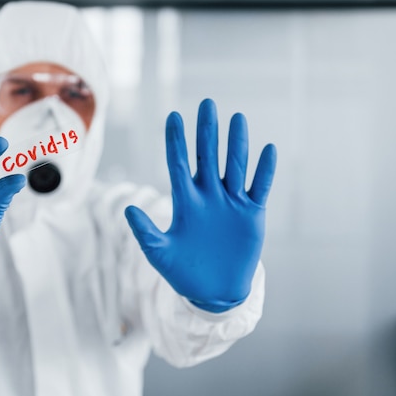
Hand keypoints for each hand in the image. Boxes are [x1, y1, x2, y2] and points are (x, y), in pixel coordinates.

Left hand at [125, 99, 276, 312]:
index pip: (179, 164)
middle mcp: (209, 196)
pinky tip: (267, 150)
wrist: (214, 291)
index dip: (176, 141)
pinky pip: (260, 187)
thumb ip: (145, 232)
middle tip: (207, 104)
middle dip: (207, 131)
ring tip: (237, 118)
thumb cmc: (184, 272)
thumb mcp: (159, 253)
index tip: (174, 116)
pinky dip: (264, 171)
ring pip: (235, 166)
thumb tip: (128, 210)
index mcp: (186, 201)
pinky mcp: (251, 214)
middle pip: (208, 157)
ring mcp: (231, 203)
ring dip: (237, 144)